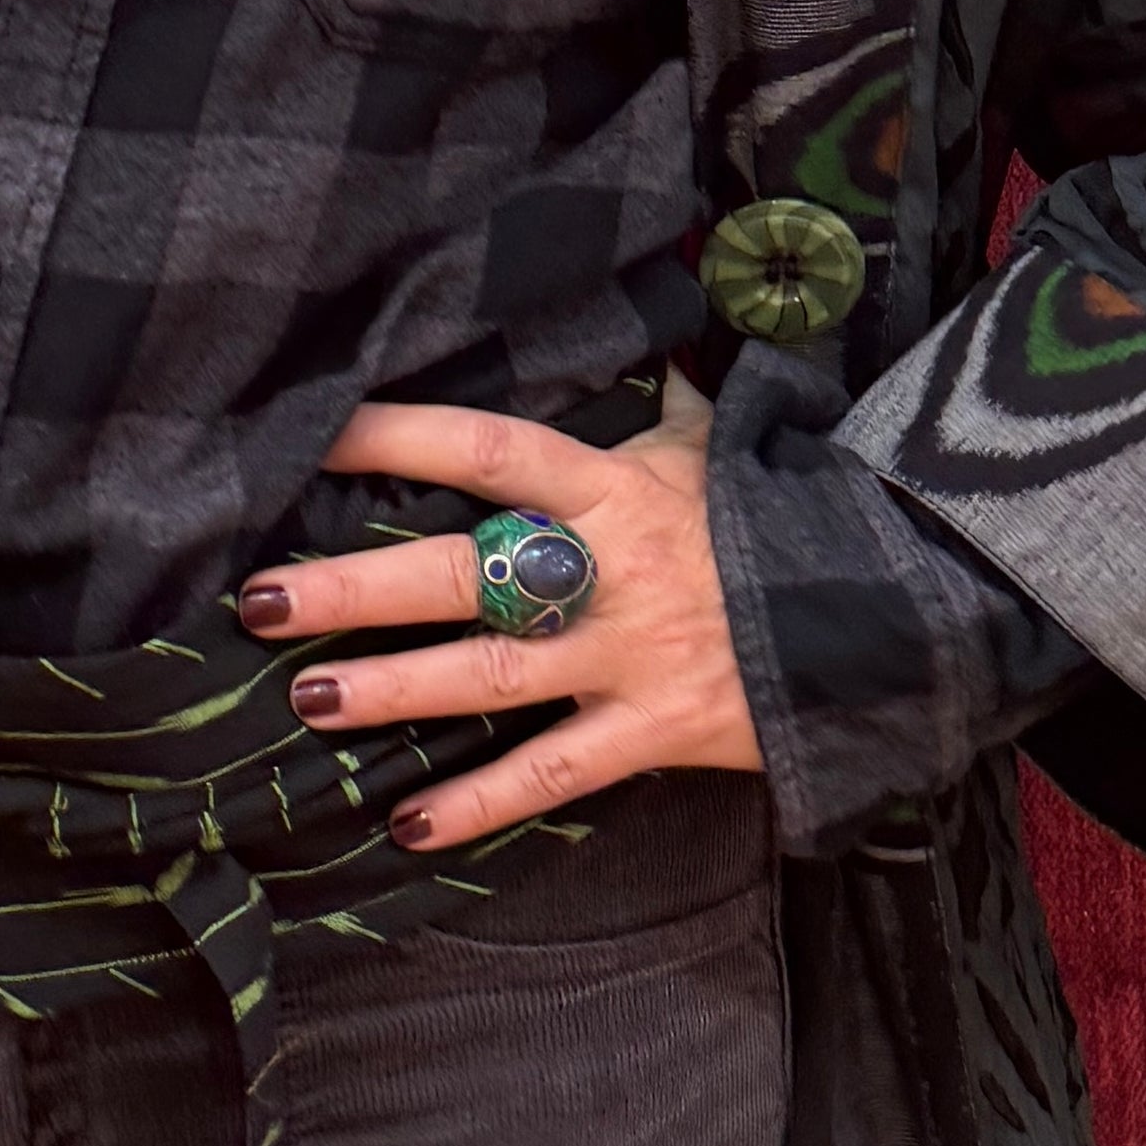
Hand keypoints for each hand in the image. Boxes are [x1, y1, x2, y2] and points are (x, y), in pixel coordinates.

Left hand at [236, 372, 762, 852]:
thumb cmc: (782, 514)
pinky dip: (481, 806)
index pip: (495, 451)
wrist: (884, 602)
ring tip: (306, 698)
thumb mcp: (718, 443)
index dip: (406, 438)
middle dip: (358, 588)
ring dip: (394, 690)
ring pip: (492, 676)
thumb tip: (642, 321)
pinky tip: (408, 823)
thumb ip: (659, 399)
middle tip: (260, 599)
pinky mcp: (657, 730)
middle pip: (466, 573)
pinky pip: (554, 773)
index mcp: (619, 488)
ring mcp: (630, 654)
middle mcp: (612, 570)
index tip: (321, 437)